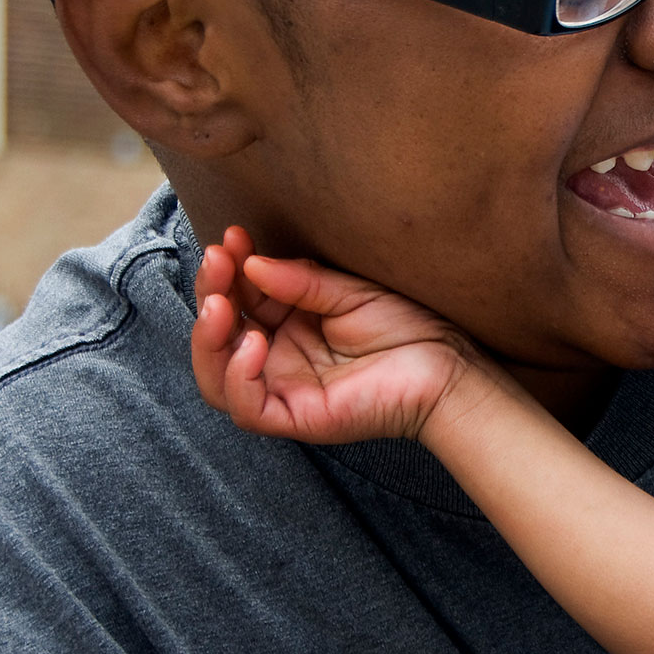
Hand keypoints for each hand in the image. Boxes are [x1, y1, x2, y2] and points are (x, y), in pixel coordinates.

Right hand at [190, 226, 487, 442]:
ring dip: (208, 340)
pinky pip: (247, 408)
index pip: (236, 299)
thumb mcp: (347, 291)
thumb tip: (251, 263)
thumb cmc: (405, 326)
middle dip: (210, 294)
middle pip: (218, 335)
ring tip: (221, 305)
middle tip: (218, 260)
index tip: (231, 236)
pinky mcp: (296, 417)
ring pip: (217, 376)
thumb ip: (300, 280)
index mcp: (286, 324)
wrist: (445, 362)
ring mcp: (284, 389)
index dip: (226, 270)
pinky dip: (238, 378)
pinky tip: (253, 344)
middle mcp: (277, 357)